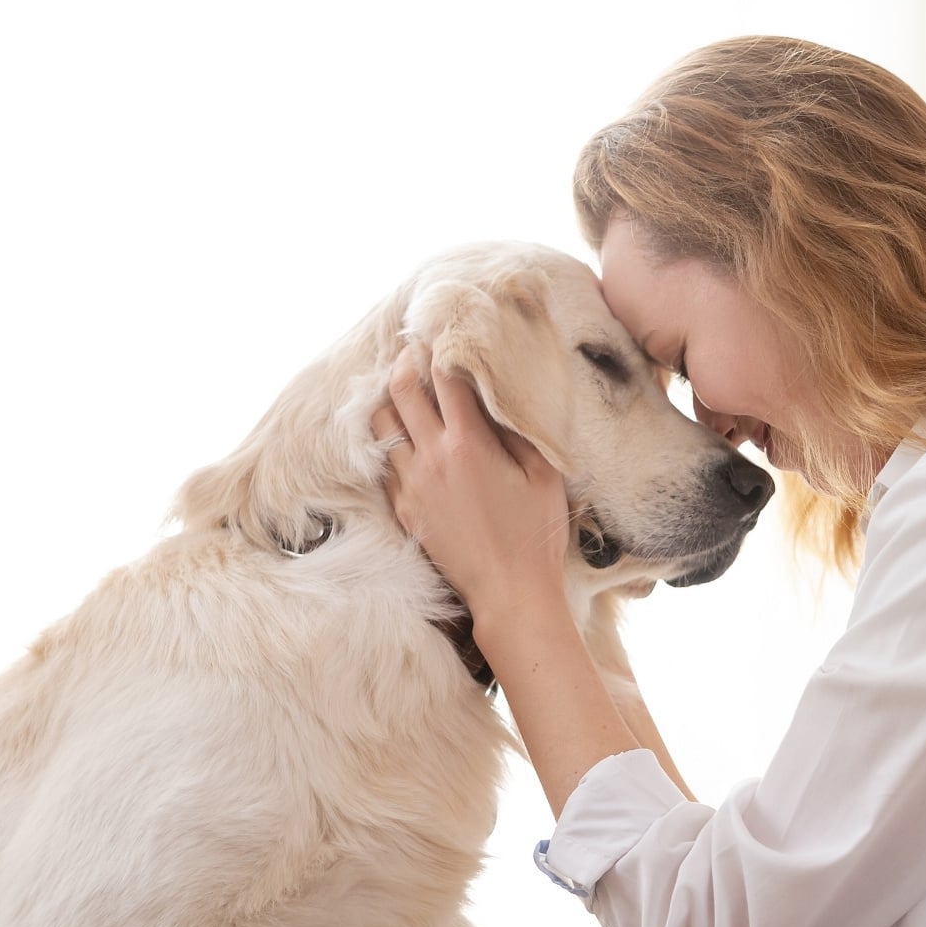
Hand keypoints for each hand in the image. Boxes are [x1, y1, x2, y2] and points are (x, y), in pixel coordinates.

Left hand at [372, 347, 571, 619]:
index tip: (446, 333)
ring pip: (382, 425)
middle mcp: (432, 458)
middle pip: (402, 391)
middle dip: (407, 362)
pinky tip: (404, 436)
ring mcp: (412, 485)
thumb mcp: (543, 475)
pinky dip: (390, 440)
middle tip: (415, 348)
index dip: (444, 349)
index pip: (446, 378)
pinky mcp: (404, 510)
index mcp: (469, 443)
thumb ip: (521, 430)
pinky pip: (386, 462)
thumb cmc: (536, 534)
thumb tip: (504, 396)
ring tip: (404, 389)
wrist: (508, 592)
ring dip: (390, 400)